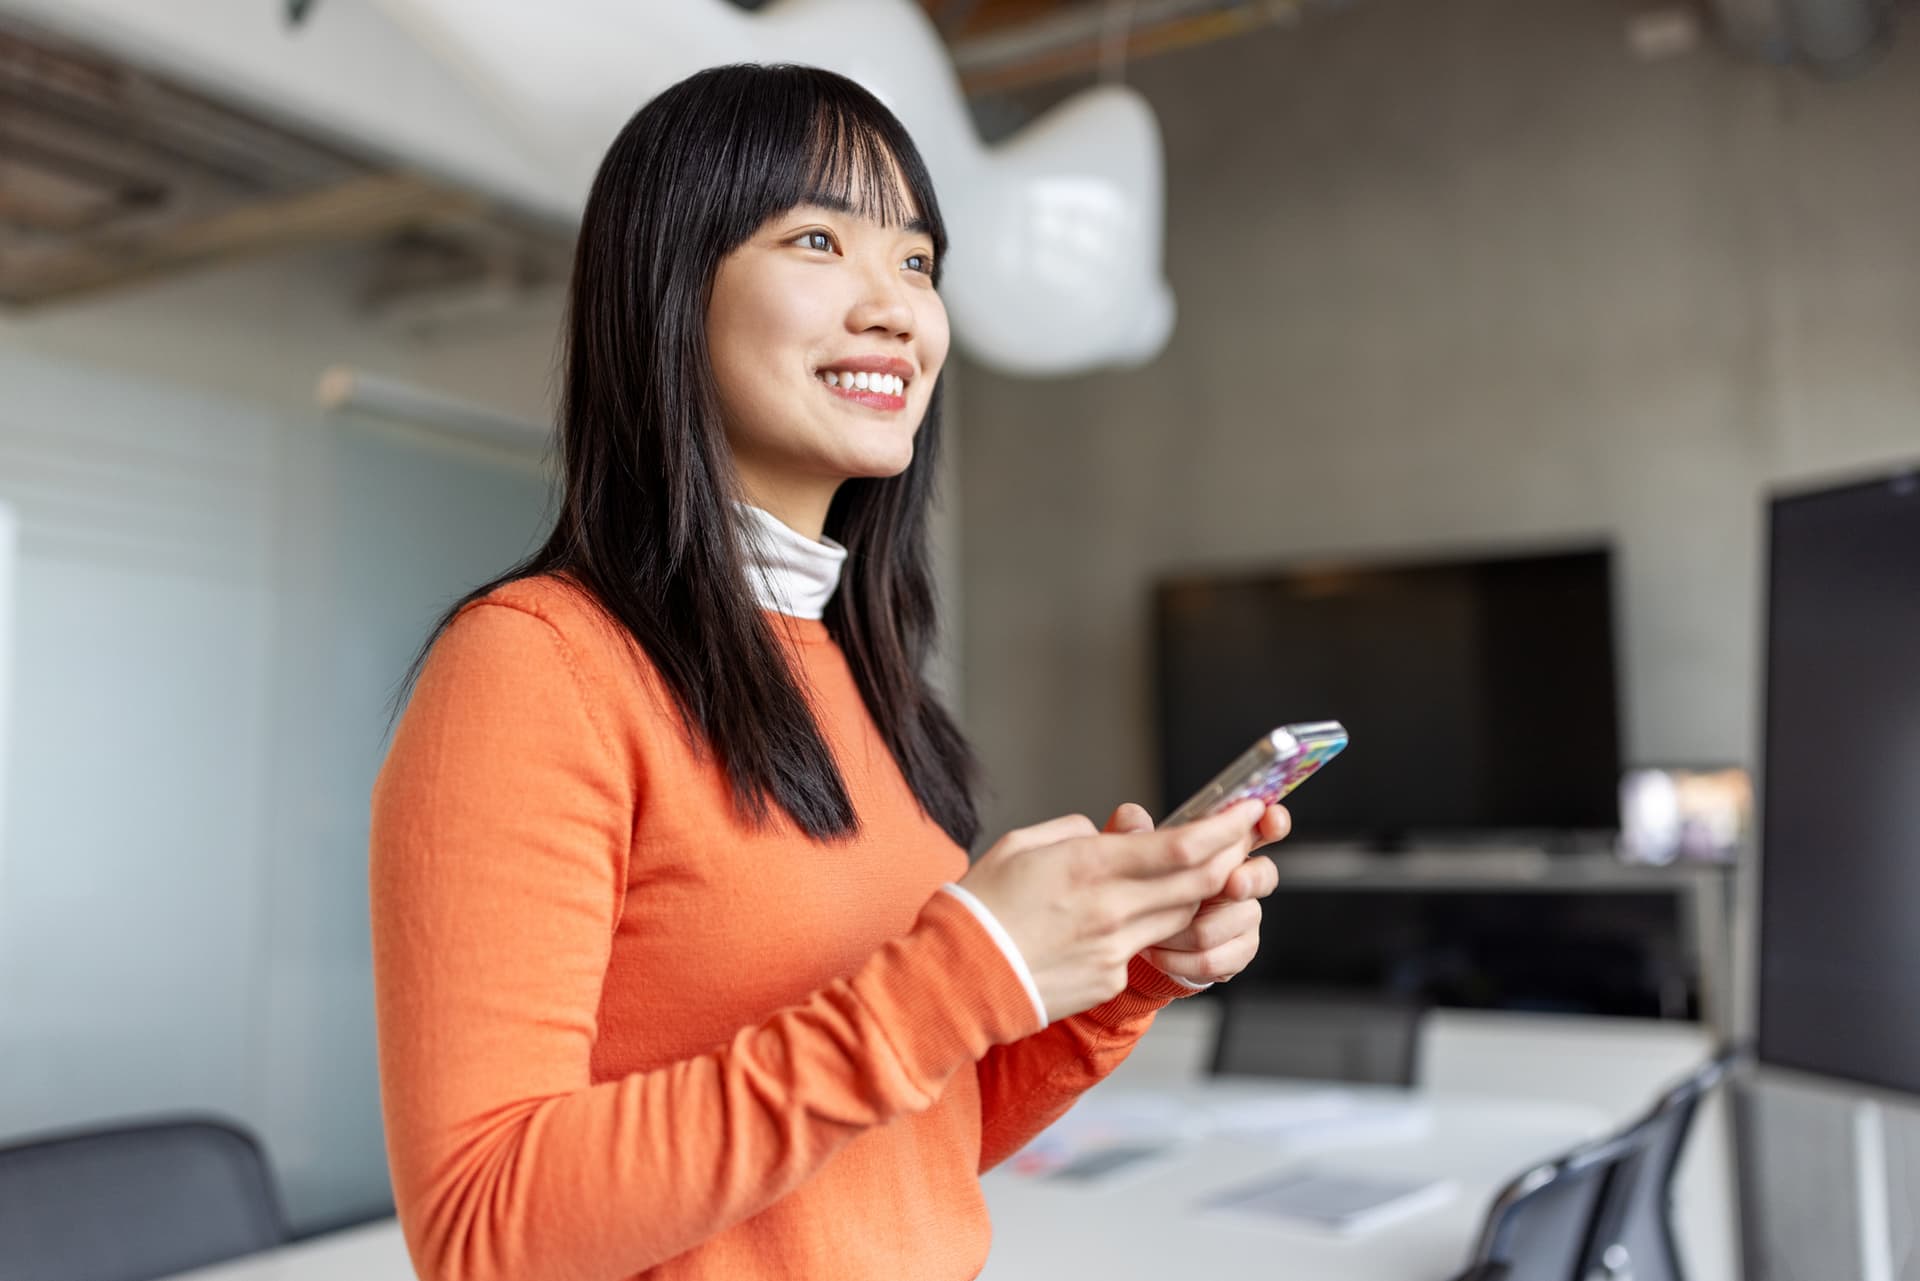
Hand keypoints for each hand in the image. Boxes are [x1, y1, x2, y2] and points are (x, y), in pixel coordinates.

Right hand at [958, 799, 1266, 1022]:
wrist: (958, 979)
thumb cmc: (981, 907)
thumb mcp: (1020, 846)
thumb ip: (1073, 833)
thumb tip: (1107, 837)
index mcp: (1088, 866)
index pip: (1181, 847)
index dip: (1225, 828)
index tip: (1247, 809)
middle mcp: (1111, 909)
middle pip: (1198, 883)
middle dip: (1229, 856)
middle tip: (1243, 836)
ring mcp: (1114, 949)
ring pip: (1180, 916)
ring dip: (1197, 892)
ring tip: (1201, 871)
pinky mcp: (1110, 980)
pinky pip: (1145, 946)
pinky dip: (1149, 926)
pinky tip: (1130, 916)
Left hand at [1103, 801, 1288, 985]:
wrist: (1145, 939)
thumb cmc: (1147, 885)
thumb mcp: (1133, 853)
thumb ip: (1133, 831)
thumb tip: (1133, 818)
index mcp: (1226, 847)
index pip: (1263, 827)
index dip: (1274, 821)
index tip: (1268, 819)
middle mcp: (1243, 879)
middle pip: (1264, 875)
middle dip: (1248, 879)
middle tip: (1231, 884)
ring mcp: (1244, 917)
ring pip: (1232, 921)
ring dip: (1189, 929)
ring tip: (1153, 931)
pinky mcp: (1237, 953)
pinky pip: (1215, 958)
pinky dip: (1181, 959)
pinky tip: (1158, 954)